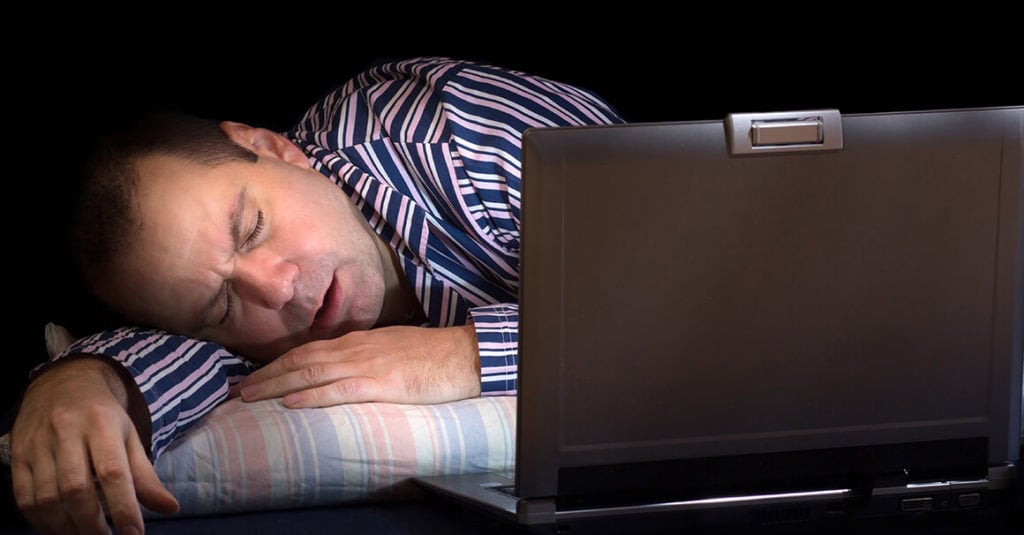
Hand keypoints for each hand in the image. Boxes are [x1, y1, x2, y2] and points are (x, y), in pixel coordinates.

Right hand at [11, 357, 178, 534]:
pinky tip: (58, 528)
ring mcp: (38, 444)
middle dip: (93, 525)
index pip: (113, 472)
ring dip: (66, 527)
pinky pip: (24, 497)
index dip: (123, 507)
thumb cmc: (103, 415)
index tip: (133, 534)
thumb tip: (170, 508)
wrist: (62, 383)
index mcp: (102, 423)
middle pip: (77, 489)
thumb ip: (146, 475)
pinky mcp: (18, 455)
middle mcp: (67, 431)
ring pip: (47, 498)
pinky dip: (41, 521)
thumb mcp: (130, 436)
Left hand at [237, 325, 480, 406]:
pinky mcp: (381, 383)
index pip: (307, 350)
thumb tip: (342, 367)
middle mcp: (354, 349)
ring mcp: (366, 365)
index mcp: (357, 341)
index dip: (277, 364)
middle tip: (236, 391)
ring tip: (249, 397)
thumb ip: (365, 356)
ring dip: (277, 385)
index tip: (252, 376)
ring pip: (311, 373)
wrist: (462, 354)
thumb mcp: (391, 348)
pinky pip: (340, 389)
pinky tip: (292, 404)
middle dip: (265, 375)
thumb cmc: (431, 354)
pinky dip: (313, 396)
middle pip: (300, 360)